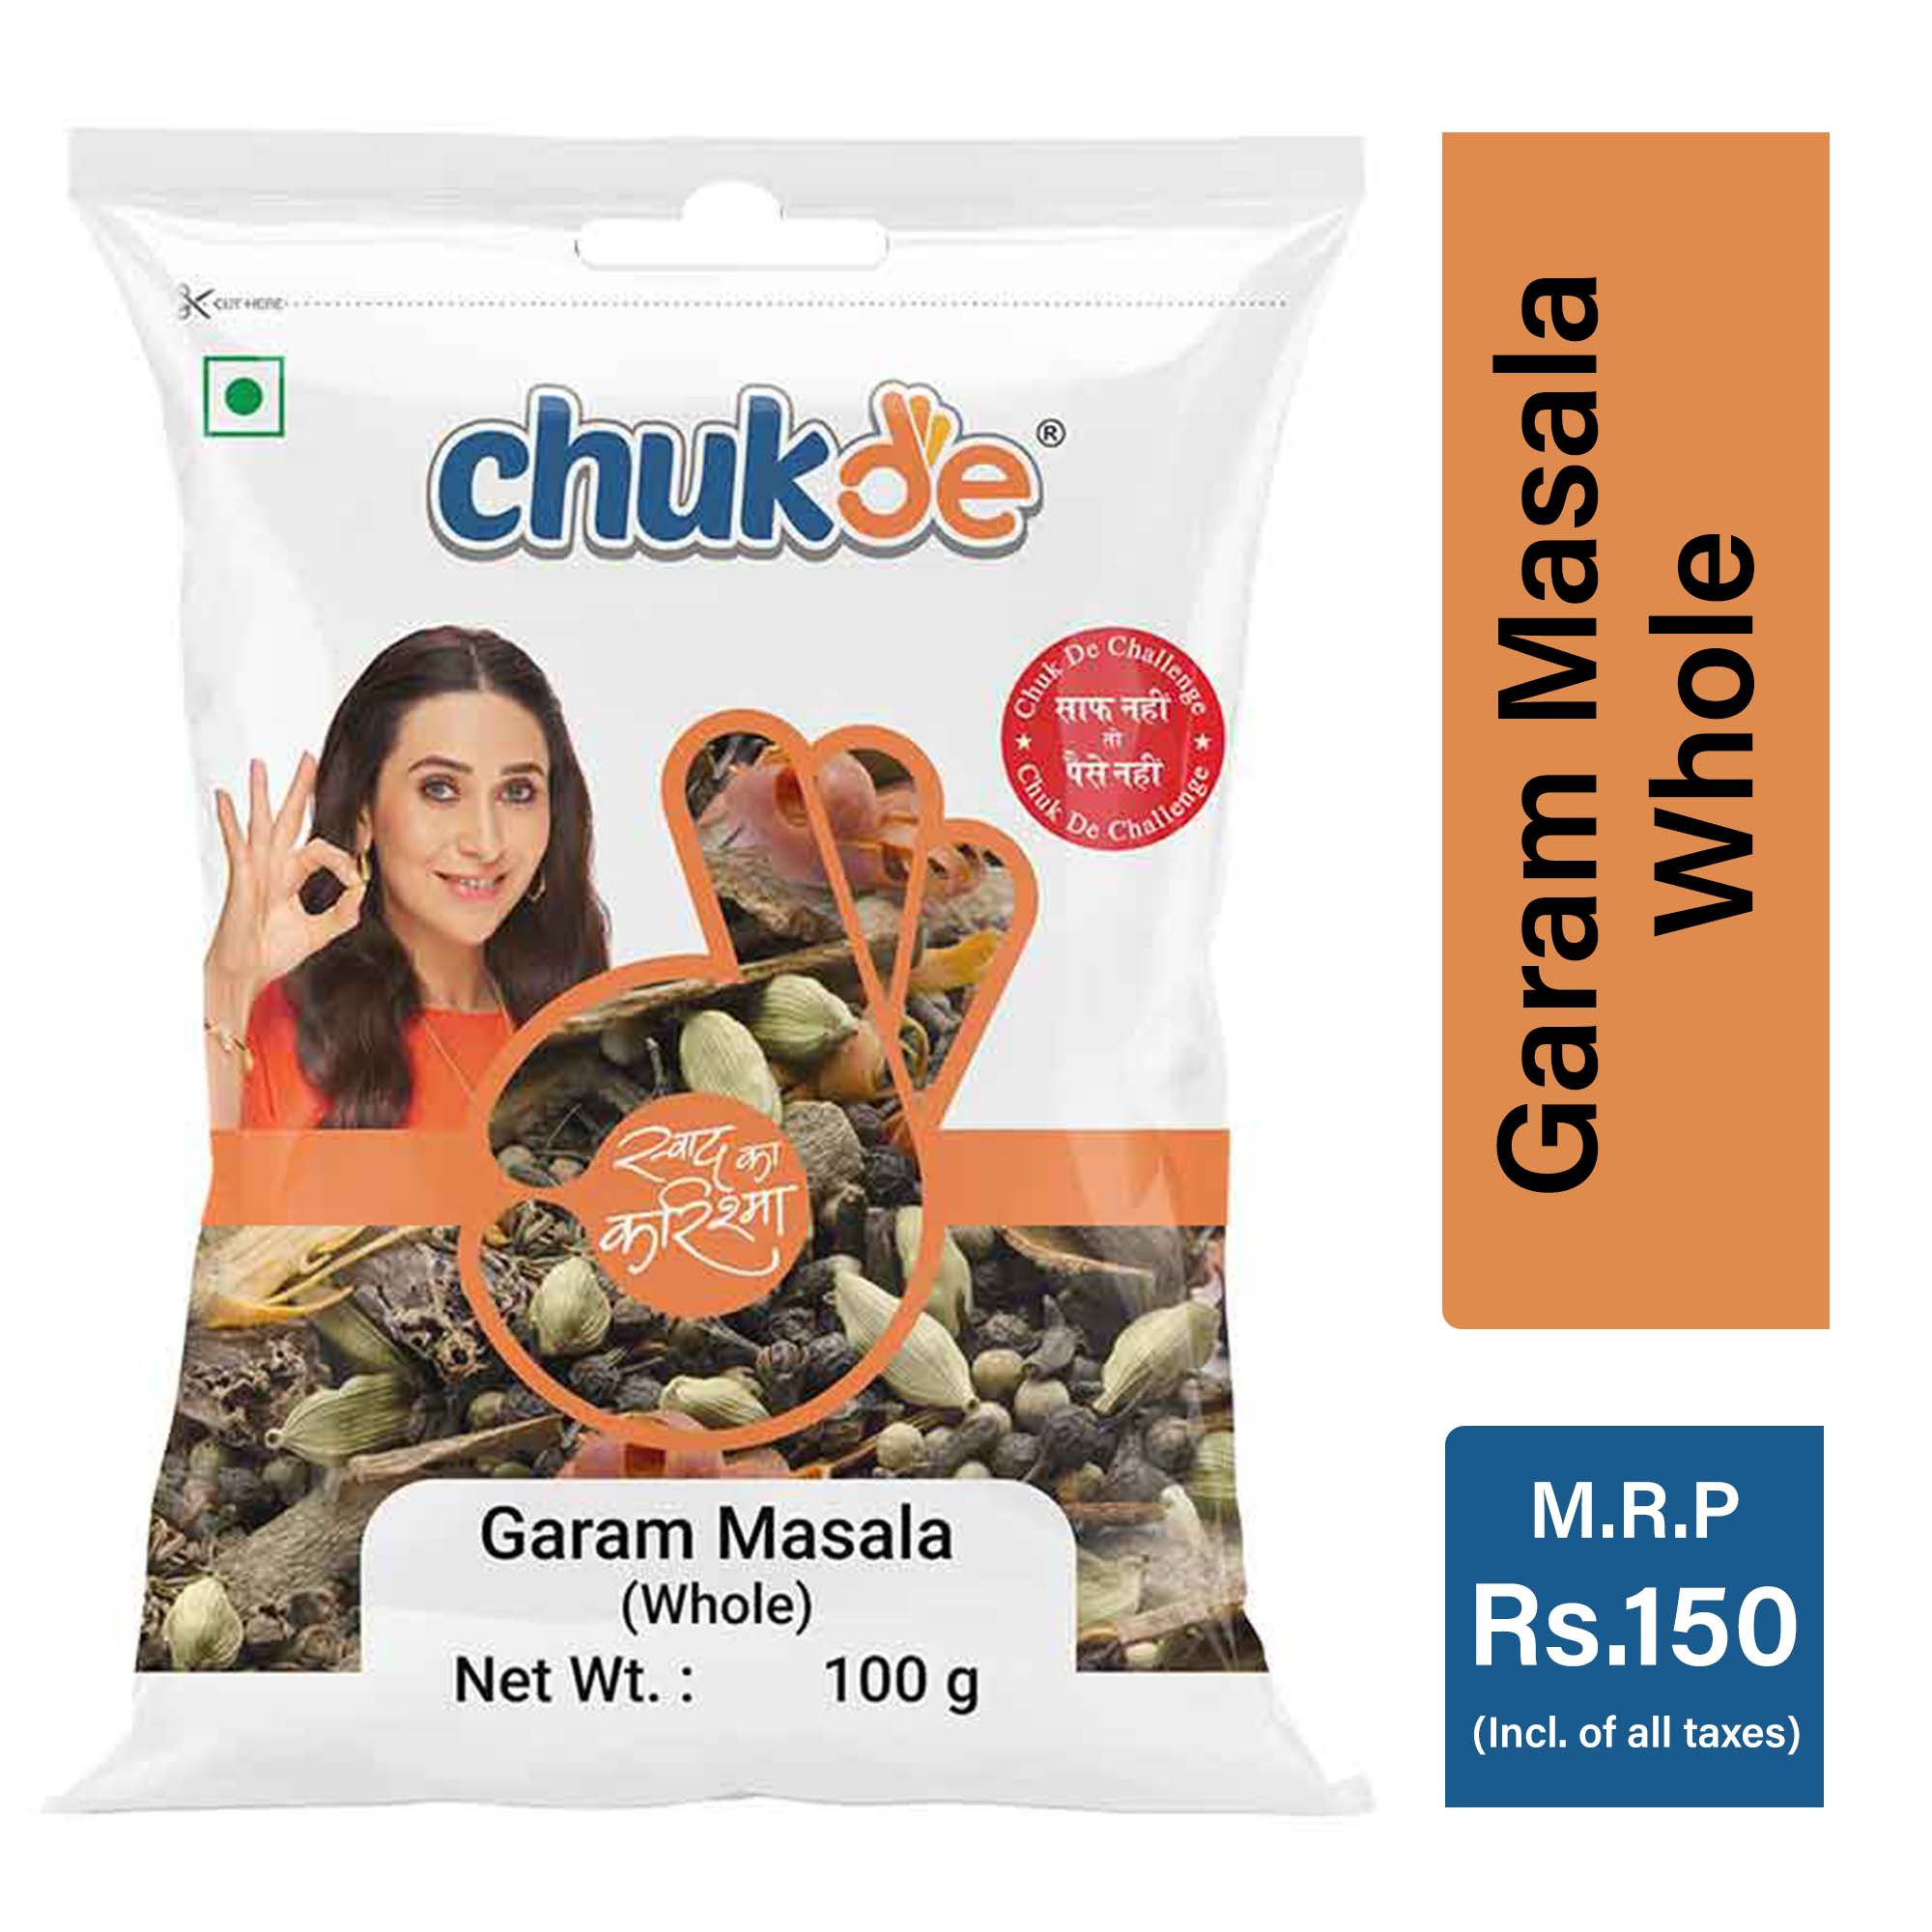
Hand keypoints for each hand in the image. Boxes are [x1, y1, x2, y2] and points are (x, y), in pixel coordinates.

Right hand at [205, 754, 365, 1026]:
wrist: (248, 970)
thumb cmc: (274, 951)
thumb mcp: (320, 932)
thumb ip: (343, 913)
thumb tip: (362, 891)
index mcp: (291, 874)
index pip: (323, 849)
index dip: (345, 862)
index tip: (356, 880)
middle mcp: (273, 865)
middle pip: (289, 818)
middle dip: (299, 788)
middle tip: (308, 757)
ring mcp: (255, 868)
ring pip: (261, 822)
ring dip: (262, 792)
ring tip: (260, 764)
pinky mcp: (241, 877)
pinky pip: (236, 843)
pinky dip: (229, 819)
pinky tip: (223, 797)